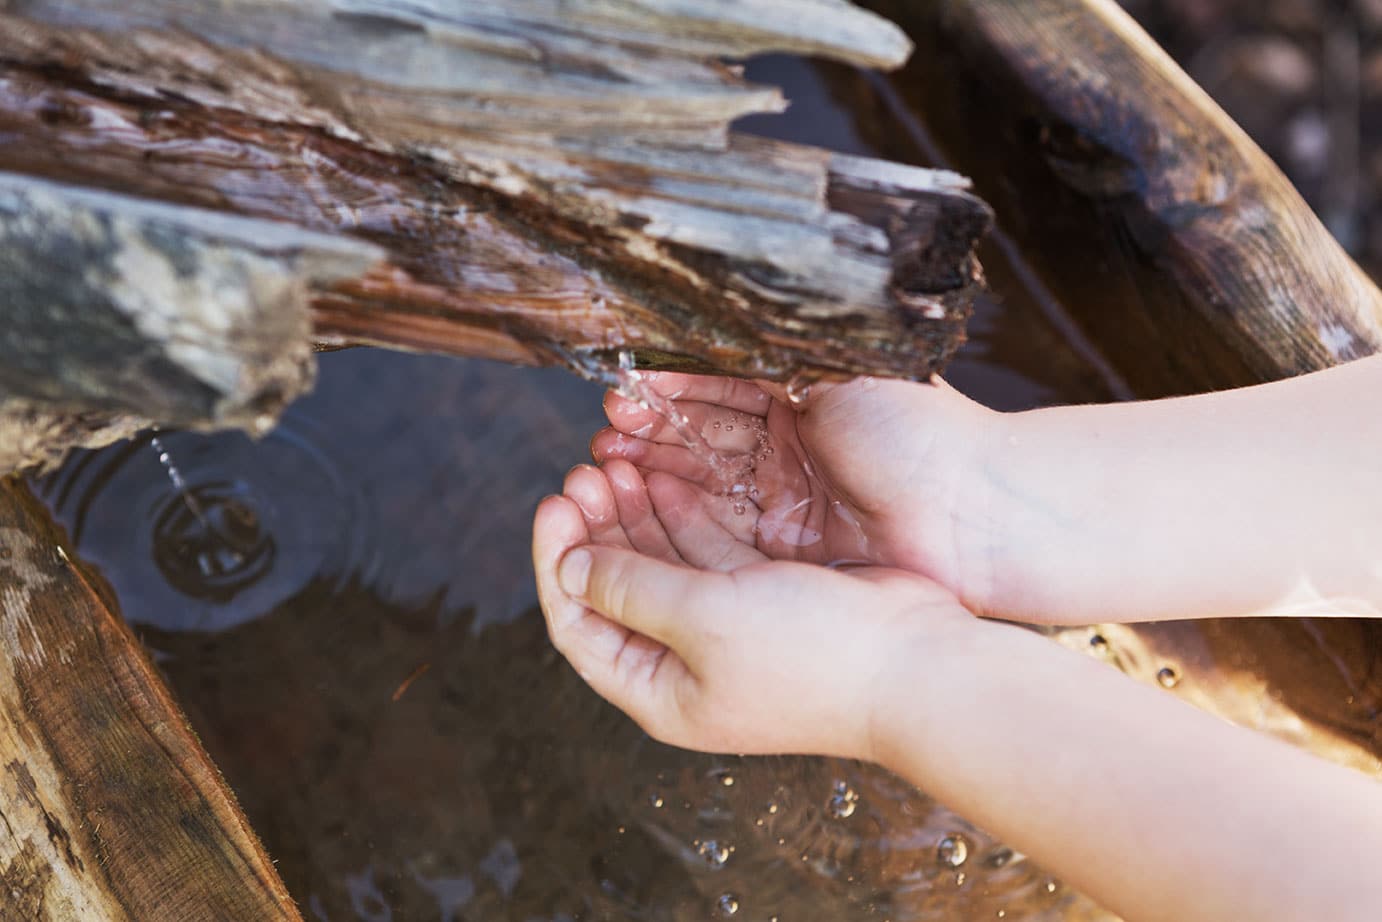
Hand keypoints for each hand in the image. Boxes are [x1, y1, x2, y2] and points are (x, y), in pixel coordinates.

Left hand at [531, 461, 974, 758]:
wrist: (917, 663)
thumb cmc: (812, 654)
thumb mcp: (703, 619)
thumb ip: (629, 588)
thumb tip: (569, 568)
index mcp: (658, 690)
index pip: (577, 626)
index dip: (556, 562)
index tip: (554, 502)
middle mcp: (686, 664)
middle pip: (615, 589)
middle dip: (596, 528)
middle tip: (585, 470)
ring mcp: (727, 631)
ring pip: (660, 563)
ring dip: (636, 515)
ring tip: (615, 462)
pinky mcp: (765, 597)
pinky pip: (707, 552)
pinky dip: (684, 516)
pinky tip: (666, 476)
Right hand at [590, 373, 1002, 612]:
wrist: (980, 516)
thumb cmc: (924, 436)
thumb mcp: (842, 374)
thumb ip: (775, 359)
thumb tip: (710, 336)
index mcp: (807, 399)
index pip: (722, 388)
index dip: (671, 390)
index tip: (628, 391)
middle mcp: (792, 450)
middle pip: (702, 439)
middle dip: (651, 433)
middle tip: (606, 433)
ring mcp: (787, 502)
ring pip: (702, 484)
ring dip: (654, 474)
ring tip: (608, 465)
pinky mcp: (786, 551)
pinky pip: (717, 531)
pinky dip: (676, 516)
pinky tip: (642, 499)